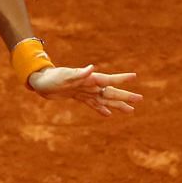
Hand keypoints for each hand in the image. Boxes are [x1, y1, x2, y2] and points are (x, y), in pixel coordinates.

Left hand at [26, 64, 142, 116]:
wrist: (41, 82)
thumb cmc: (52, 77)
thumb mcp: (64, 76)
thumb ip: (79, 74)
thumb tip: (91, 68)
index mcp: (89, 79)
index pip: (108, 80)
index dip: (121, 79)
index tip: (134, 76)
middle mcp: (89, 85)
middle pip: (110, 92)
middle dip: (125, 96)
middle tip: (140, 99)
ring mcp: (85, 92)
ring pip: (105, 99)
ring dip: (117, 104)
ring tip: (131, 110)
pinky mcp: (79, 97)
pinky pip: (93, 104)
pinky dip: (101, 109)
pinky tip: (109, 114)